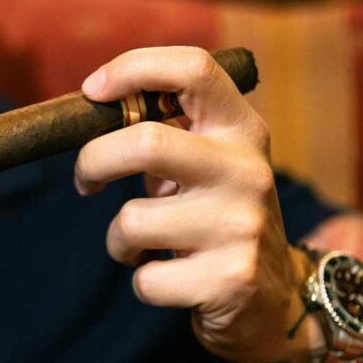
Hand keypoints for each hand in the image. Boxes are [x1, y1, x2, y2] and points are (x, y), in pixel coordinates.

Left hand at [74, 46, 310, 362]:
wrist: (276, 294)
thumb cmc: (216, 217)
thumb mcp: (207, 165)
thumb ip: (165, 134)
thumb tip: (95, 110)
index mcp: (240, 130)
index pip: (193, 69)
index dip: (134, 67)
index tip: (92, 89)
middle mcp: (246, 171)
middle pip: (147, 143)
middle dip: (94, 161)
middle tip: (86, 180)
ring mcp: (241, 227)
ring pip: (132, 221)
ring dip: (119, 240)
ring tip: (144, 246)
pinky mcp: (230, 280)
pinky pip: (145, 279)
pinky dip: (141, 280)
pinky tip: (170, 278)